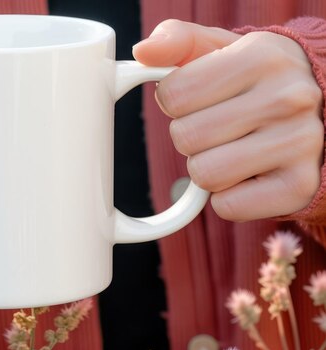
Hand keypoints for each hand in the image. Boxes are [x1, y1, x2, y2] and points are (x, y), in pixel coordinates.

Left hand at [133, 20, 323, 220]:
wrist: (317, 114)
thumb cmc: (253, 81)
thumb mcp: (218, 49)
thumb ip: (176, 41)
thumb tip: (143, 51)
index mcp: (263, 56)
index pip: (172, 95)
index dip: (174, 101)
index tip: (199, 98)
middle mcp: (289, 98)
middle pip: (185, 137)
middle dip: (190, 135)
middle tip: (219, 126)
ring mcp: (300, 144)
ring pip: (203, 174)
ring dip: (207, 167)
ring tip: (234, 149)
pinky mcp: (299, 188)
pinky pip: (226, 206)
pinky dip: (228, 197)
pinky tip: (250, 174)